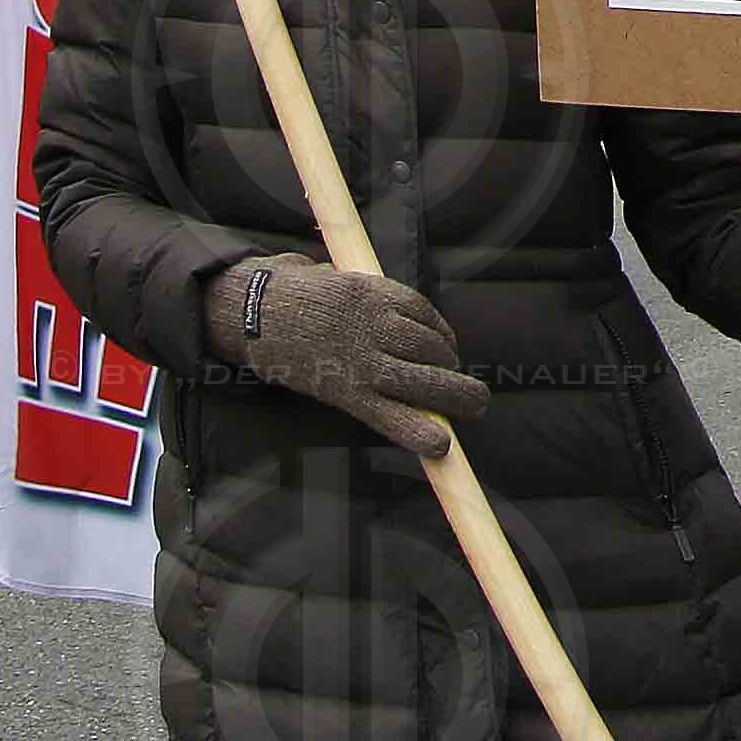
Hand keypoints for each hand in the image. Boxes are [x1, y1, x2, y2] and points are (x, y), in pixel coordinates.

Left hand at [204, 257, 486, 462]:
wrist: (261, 307)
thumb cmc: (292, 355)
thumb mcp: (321, 385)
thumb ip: (364, 395)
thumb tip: (416, 410)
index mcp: (345, 390)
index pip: (390, 418)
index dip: (420, 433)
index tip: (444, 446)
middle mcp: (361, 360)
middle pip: (424, 381)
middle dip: (459, 394)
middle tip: (479, 404)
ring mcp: (372, 324)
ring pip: (429, 345)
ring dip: (447, 358)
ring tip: (451, 365)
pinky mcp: (377, 294)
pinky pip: (422, 311)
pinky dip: (439, 327)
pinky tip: (442, 337)